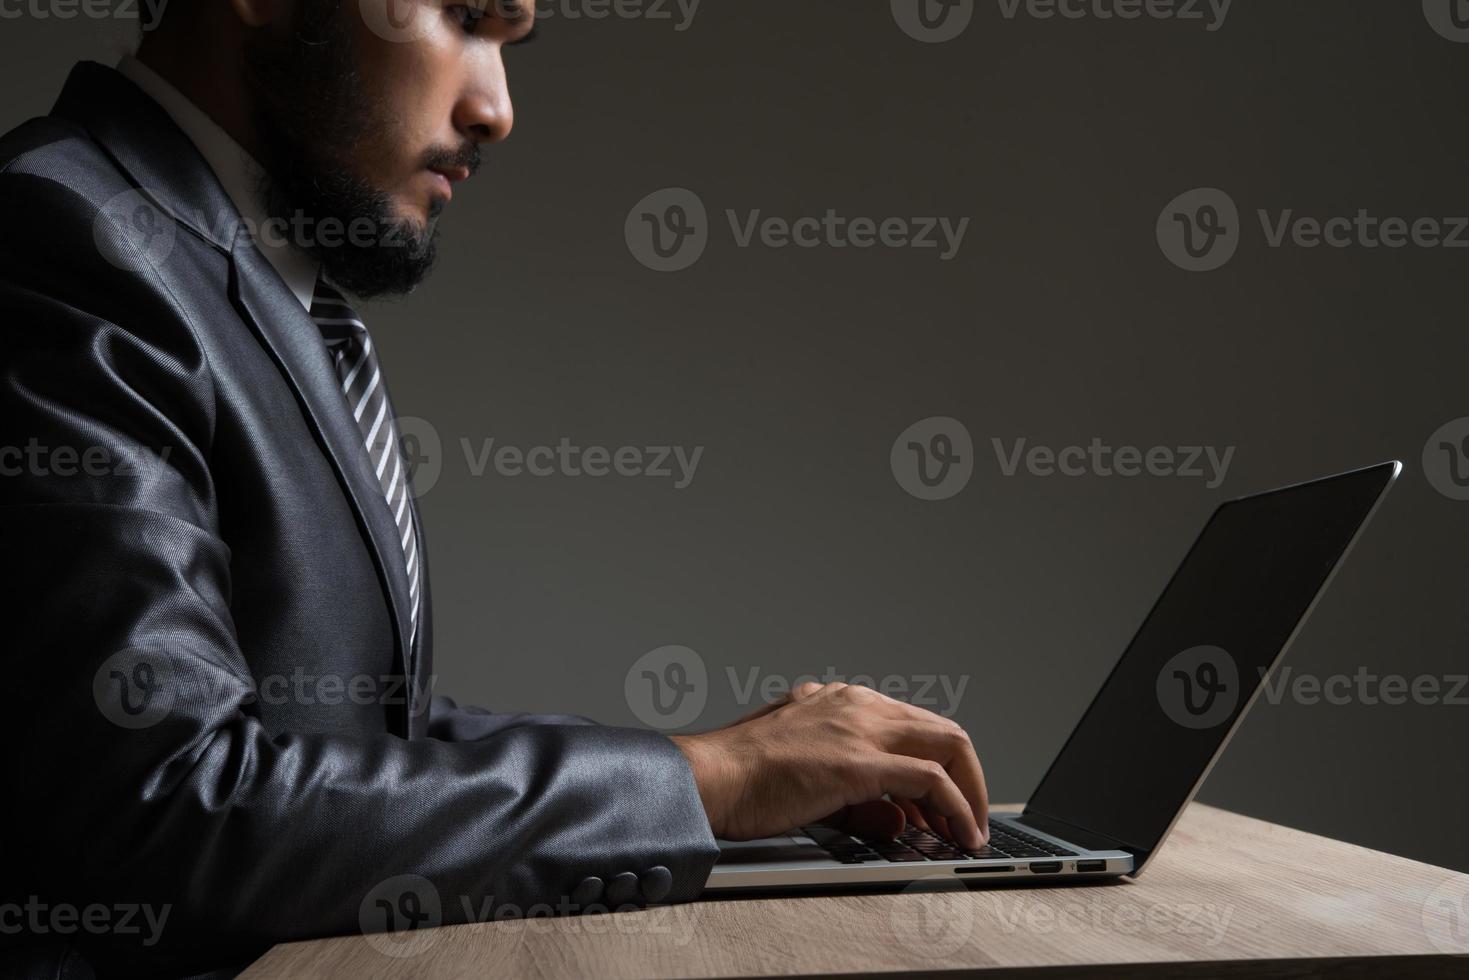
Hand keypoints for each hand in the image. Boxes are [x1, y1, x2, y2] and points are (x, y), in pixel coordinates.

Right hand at [670, 681, 988, 849]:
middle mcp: (857, 705)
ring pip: (948, 745)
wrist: (708, 777)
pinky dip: (958, 807)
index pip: (911, 724)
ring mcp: (860, 729)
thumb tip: (897, 816)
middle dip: (967, 776)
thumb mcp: (806, 772)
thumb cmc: (739, 778)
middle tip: (967, 817)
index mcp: (840, 702)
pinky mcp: (860, 762)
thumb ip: (858, 792)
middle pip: (940, 730)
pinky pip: (931, 780)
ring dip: (970, 791)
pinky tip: (960, 832)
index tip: (939, 803)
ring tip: (969, 830)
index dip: (936, 764)